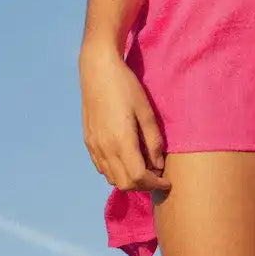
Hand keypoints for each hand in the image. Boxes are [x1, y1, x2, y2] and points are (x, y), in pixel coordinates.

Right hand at [79, 42, 169, 192]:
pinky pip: (101, 167)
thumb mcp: (145, 111)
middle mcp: (104, 148)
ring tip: (144, 168)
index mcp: (120, 141)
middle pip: (123, 183)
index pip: (137, 178)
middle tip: (157, 176)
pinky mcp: (88, 141)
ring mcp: (93, 146)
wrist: (97, 70)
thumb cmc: (125, 87)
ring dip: (128, 180)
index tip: (166, 181)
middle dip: (142, 185)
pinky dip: (115, 171)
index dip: (154, 184)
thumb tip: (158, 165)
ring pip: (111, 178)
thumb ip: (153, 140)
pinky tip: (127, 160)